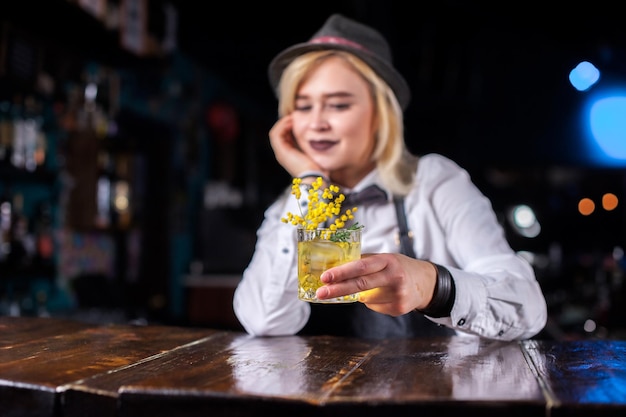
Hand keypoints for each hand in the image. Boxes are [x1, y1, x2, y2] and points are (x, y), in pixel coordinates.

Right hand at [269, 115, 326, 177]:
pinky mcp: (281, 151)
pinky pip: (276, 134)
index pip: (285, 138)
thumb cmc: (318, 169)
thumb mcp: (315, 155)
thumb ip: (313, 147)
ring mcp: (280, 153)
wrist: (315, 178)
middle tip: (295, 116)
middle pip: (278, 135)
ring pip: (275, 133)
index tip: (299, 120)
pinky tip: (291, 121)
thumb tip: (320, 138)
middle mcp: (282, 155)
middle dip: (285, 124)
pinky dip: (282, 126)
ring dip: (282, 123)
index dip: (289, 128)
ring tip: (292, 117)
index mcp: (289, 156)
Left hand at [316, 254, 437, 315]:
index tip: (325, 277)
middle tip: (321, 293)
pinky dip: (372, 302)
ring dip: (361, 295)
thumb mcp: (384, 259)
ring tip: (375, 287)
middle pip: (361, 285)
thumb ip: (363, 262)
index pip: (361, 266)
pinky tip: (385, 295)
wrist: (425, 282)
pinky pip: (374, 307)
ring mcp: (398, 294)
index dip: (342, 272)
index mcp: (388, 261)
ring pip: (365, 299)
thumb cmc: (397, 267)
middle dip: (337, 290)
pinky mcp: (399, 308)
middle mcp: (395, 277)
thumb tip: (334, 268)